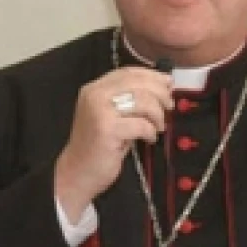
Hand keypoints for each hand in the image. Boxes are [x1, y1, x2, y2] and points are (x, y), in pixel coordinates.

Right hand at [54, 67, 172, 222]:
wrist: (77, 173)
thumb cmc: (100, 146)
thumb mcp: (114, 116)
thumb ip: (131, 99)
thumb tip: (163, 85)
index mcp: (95, 88)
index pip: (128, 72)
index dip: (152, 75)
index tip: (168, 83)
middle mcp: (95, 95)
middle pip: (137, 83)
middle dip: (160, 93)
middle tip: (169, 106)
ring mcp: (99, 111)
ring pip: (142, 101)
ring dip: (158, 114)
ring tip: (159, 127)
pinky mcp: (107, 129)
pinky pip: (141, 124)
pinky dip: (151, 131)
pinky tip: (150, 139)